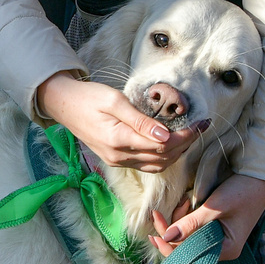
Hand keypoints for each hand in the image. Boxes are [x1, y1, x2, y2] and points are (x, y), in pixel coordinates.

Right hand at [36, 72, 196, 172]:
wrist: (64, 105)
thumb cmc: (88, 97)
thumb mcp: (115, 101)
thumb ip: (140, 120)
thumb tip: (165, 137)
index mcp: (119, 140)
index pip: (163, 146)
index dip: (185, 137)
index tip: (200, 124)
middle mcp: (119, 156)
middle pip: (163, 158)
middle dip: (186, 144)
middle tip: (201, 128)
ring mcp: (117, 161)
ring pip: (157, 165)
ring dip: (177, 154)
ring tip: (190, 136)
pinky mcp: (116, 159)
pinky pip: (146, 164)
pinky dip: (163, 157)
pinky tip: (172, 144)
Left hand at [150, 174, 264, 258]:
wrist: (260, 174)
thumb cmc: (243, 190)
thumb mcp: (215, 206)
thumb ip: (191, 223)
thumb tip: (166, 236)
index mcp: (226, 250)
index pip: (190, 255)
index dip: (169, 245)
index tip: (154, 232)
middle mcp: (221, 249)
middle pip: (186, 247)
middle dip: (172, 229)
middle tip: (158, 212)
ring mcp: (218, 238)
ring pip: (187, 236)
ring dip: (179, 220)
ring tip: (184, 201)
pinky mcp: (215, 227)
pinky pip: (193, 227)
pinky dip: (186, 216)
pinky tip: (187, 202)